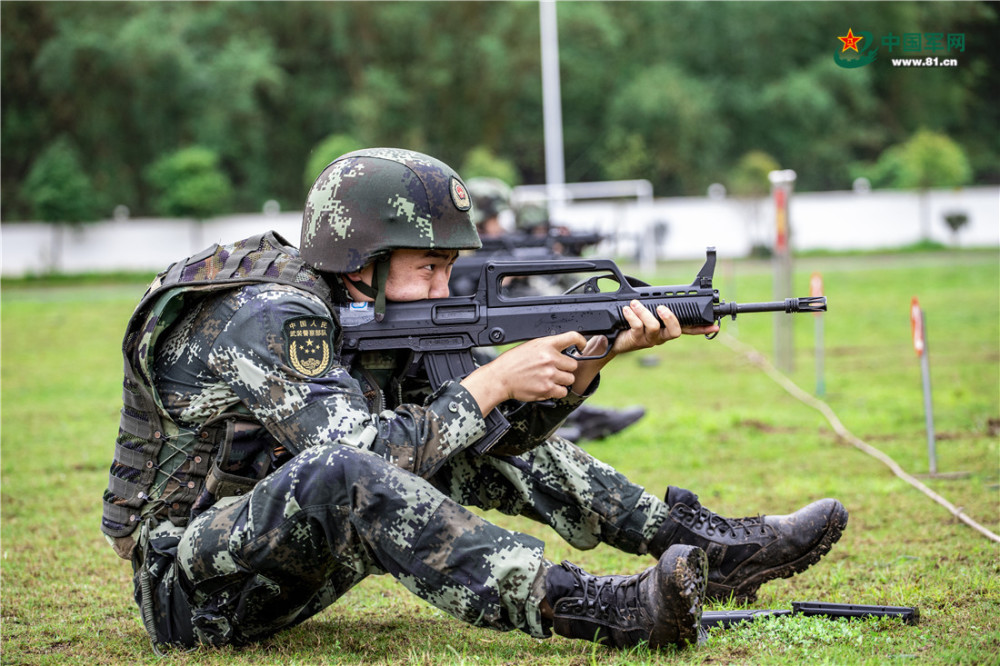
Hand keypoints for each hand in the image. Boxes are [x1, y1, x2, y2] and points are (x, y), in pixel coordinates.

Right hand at [461, 330, 587, 414]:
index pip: (572, 337)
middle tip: (555, 370)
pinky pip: (562, 391)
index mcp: (545, 344)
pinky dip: (557, 391)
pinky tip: (547, 387)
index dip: (581, 341)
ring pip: (570, 379)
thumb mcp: (530, 346)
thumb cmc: (512, 362)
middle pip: (573, 364)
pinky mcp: (547, 389)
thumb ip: (548, 347)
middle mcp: (549, 358)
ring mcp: (549, 374)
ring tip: (549, 379)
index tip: (582, 346)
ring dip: (562, 381)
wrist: (500, 378)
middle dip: (566, 368)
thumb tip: (563, 351)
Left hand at [567, 302, 719, 392]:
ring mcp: (649, 340)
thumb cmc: (627, 324)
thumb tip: (660, 294)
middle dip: (670, 318)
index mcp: (666, 328)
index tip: (714, 326)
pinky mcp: (636, 340)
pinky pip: (638, 327)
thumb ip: (653, 306)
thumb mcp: (643, 313)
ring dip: (644, 312)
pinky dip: (632, 316)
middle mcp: (660, 336)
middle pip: (675, 331)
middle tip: (661, 308)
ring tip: (633, 304)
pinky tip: (626, 310)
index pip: (688, 328)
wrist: (609, 339)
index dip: (701, 328)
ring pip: (654, 327)